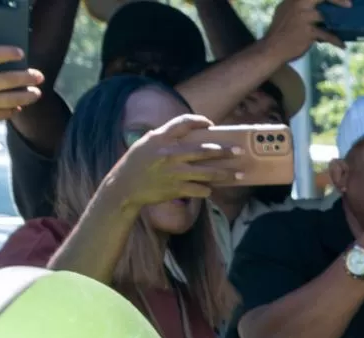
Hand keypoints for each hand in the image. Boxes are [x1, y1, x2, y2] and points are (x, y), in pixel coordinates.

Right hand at [0, 46, 44, 140]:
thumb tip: (5, 66)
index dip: (8, 52)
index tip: (21, 53)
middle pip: (9, 79)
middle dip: (28, 77)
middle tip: (40, 76)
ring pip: (12, 99)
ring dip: (28, 96)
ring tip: (37, 93)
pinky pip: (5, 113)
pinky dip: (14, 110)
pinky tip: (19, 107)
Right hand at [105, 113, 230, 208]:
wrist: (124, 186)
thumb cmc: (136, 164)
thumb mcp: (146, 144)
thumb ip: (166, 138)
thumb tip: (189, 137)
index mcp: (160, 138)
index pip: (183, 123)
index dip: (199, 121)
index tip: (211, 124)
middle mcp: (169, 153)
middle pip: (204, 149)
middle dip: (225, 150)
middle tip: (240, 151)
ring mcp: (174, 172)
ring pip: (208, 172)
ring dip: (226, 174)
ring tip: (240, 174)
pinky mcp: (176, 188)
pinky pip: (200, 189)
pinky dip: (207, 190)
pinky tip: (211, 189)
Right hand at [263, 0, 341, 56]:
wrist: (272, 48)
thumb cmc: (281, 31)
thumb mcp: (286, 11)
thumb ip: (299, 6)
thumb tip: (318, 8)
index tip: (343, 0)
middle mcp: (298, 5)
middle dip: (337, 0)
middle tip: (349, 5)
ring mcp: (303, 18)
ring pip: (326, 16)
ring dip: (340, 23)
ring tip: (348, 28)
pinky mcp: (307, 32)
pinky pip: (327, 35)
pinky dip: (336, 40)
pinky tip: (342, 45)